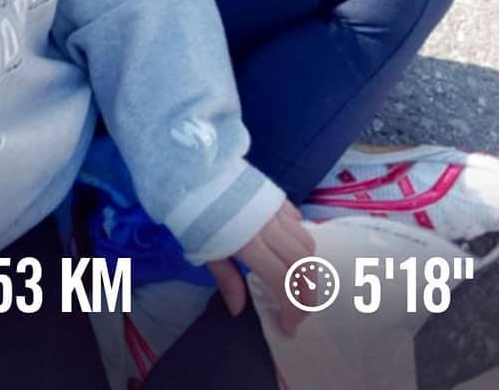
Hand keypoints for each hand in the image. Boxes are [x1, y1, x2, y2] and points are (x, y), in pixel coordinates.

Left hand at [205, 198, 315, 336]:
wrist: (191, 172)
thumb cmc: (194, 213)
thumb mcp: (204, 250)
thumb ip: (225, 279)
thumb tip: (237, 310)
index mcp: (249, 244)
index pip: (283, 282)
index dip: (292, 309)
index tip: (289, 326)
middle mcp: (269, 227)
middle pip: (303, 265)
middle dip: (307, 294)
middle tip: (298, 309)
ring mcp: (275, 210)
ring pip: (306, 243)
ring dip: (307, 266)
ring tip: (296, 281)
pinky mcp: (275, 196)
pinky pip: (298, 220)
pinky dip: (299, 238)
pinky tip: (288, 247)